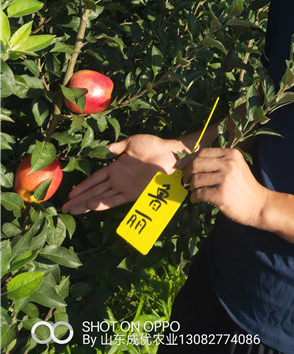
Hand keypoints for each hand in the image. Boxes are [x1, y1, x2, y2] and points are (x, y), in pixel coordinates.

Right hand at [61, 134, 181, 214]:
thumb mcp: (131, 143)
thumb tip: (103, 149)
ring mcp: (125, 187)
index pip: (95, 179)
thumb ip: (116, 148)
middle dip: (80, 199)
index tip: (70, 194)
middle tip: (64, 207)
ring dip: (88, 204)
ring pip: (102, 197)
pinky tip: (93, 206)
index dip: (83, 186)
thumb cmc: (152, 146)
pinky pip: (115, 199)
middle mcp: (118, 180)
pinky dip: (104, 203)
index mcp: (116, 167)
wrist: (169, 154)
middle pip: (95, 191)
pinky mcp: (133, 193)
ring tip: (74, 210)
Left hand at [178, 147, 270, 227]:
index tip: (185, 167)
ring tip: (194, 191)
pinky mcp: (221, 194)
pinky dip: (194, 197)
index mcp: (231, 154)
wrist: (258, 205)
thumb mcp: (236, 166)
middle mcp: (228, 163)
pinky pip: (199, 193)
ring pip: (196, 179)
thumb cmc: (244, 186)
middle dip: (188, 173)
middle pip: (196, 163)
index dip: (191, 160)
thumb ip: (220, 161)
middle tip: (186, 180)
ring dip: (191, 187)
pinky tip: (196, 199)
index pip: (203, 152)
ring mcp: (225, 178)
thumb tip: (193, 161)